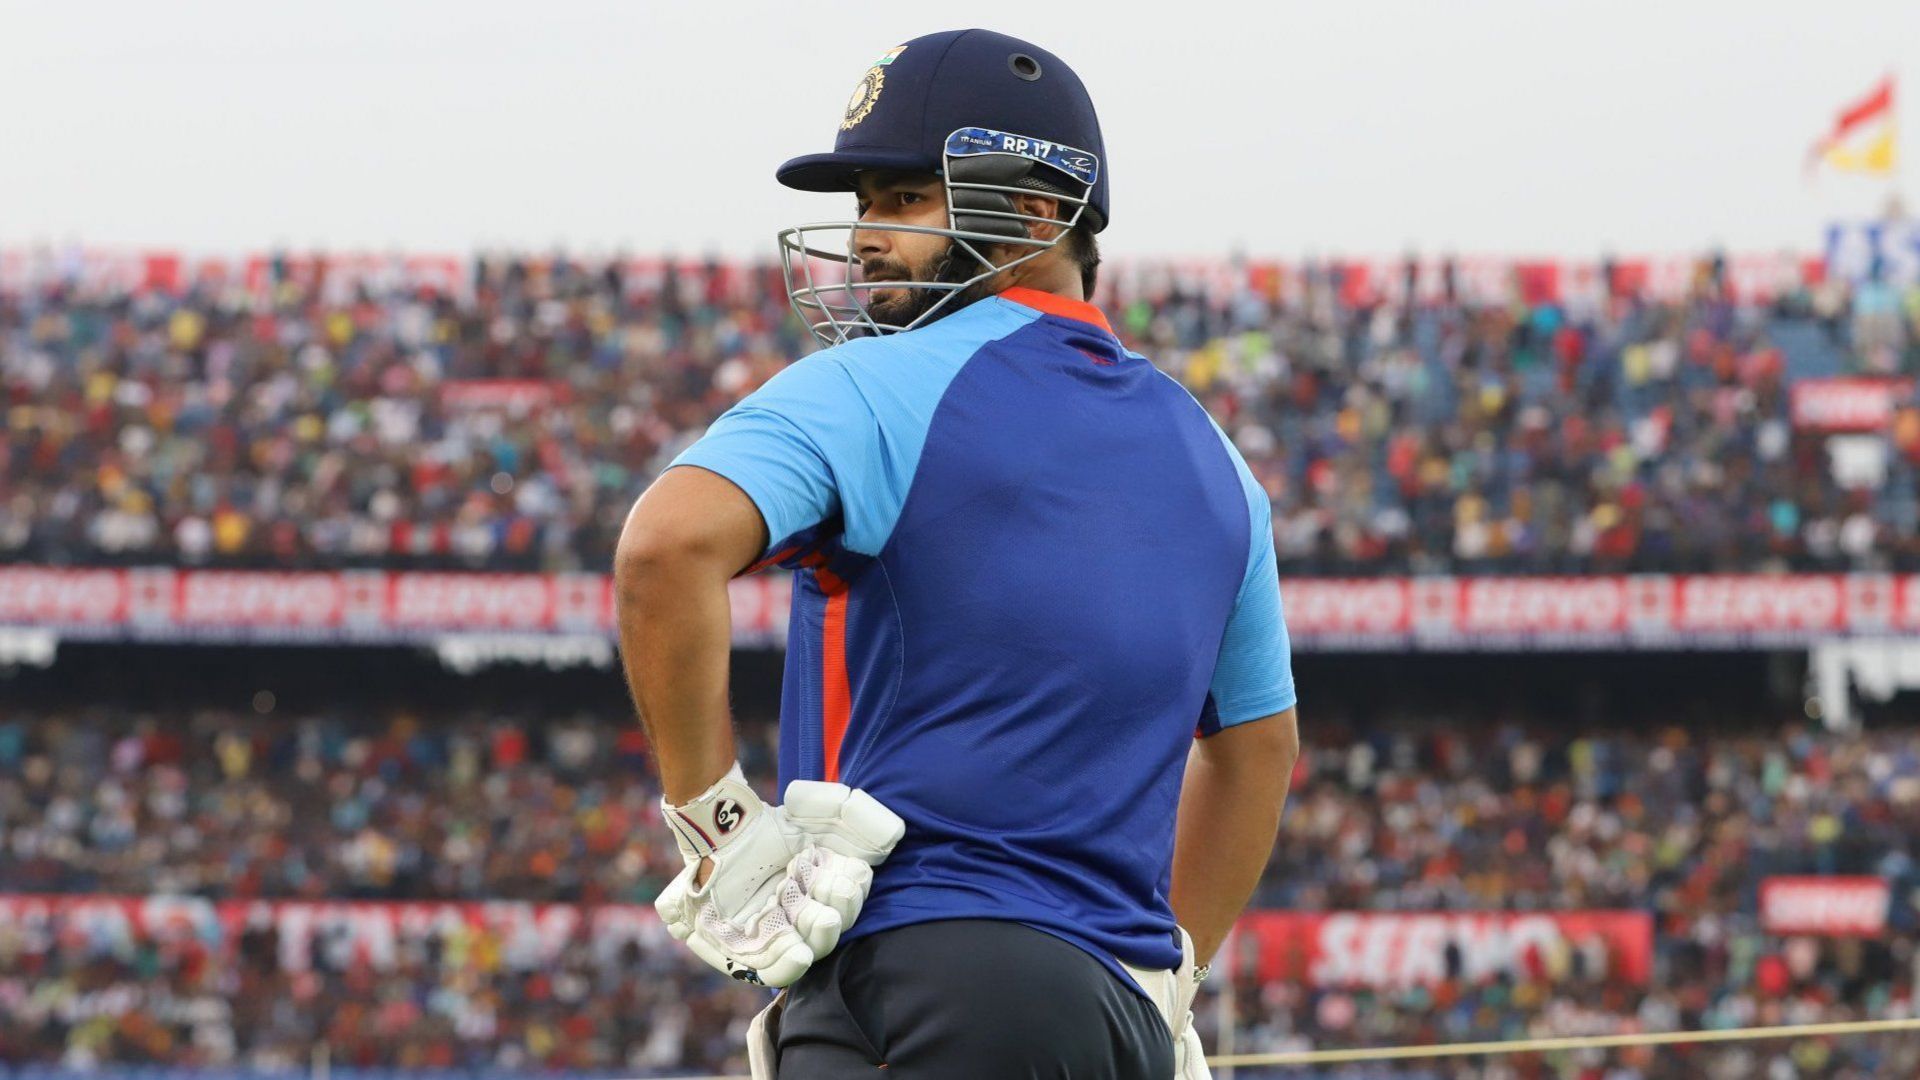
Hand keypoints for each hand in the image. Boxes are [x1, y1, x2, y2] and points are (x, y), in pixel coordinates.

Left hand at [654, 764, 903, 986]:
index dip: (851, 890)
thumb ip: (858, 819)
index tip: (853, 873)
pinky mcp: (737, 952)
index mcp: (820, 894)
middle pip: (826, 929)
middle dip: (836, 913)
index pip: (843, 902)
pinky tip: (801, 954)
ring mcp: (768, 938)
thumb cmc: (771, 820)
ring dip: (818, 937)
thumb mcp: (820, 813)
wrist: (719, 821)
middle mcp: (798, 919)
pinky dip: (786, 965)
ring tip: (825, 921)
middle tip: (838, 894)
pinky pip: (764, 970)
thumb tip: (893, 832)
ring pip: (802, 950)